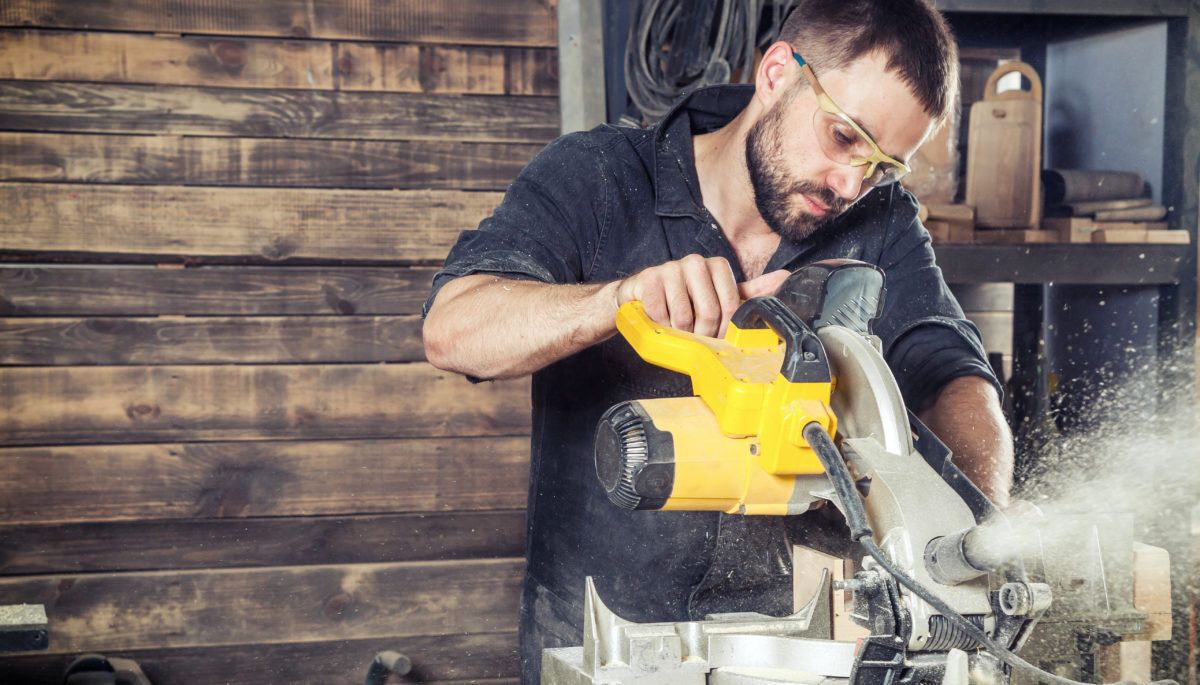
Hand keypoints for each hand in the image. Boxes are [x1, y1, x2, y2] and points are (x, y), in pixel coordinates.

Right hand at [616, 255, 789, 337]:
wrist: (641, 296)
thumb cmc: (685, 298)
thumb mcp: (719, 294)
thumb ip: (751, 290)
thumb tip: (786, 277)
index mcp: (717, 265)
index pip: (731, 307)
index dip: (723, 329)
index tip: (715, 335)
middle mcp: (696, 262)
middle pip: (709, 314)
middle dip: (701, 334)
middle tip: (692, 335)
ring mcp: (670, 268)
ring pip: (684, 318)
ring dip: (678, 332)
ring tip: (673, 326)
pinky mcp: (648, 279)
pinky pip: (660, 314)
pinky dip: (659, 325)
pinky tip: (658, 319)